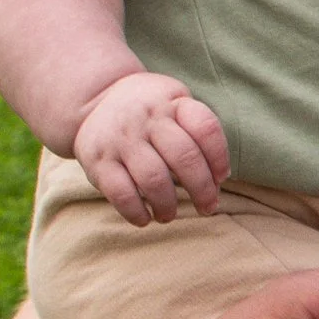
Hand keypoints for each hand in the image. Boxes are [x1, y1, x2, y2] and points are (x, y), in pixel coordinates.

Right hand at [71, 71, 231, 224]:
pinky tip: (144, 218)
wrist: (96, 101)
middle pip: (184, 157)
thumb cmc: (151, 113)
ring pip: (154, 179)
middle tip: (207, 208)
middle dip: (202, 190)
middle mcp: (147, 118)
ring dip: (167, 205)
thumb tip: (215, 184)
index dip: (219, 157)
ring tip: (169, 215)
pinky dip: (136, 212)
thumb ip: (197, 135)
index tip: (221, 178)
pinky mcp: (98, 160)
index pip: (206, 128)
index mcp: (173, 103)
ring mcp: (121, 139)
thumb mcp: (176, 104)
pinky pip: (121, 193)